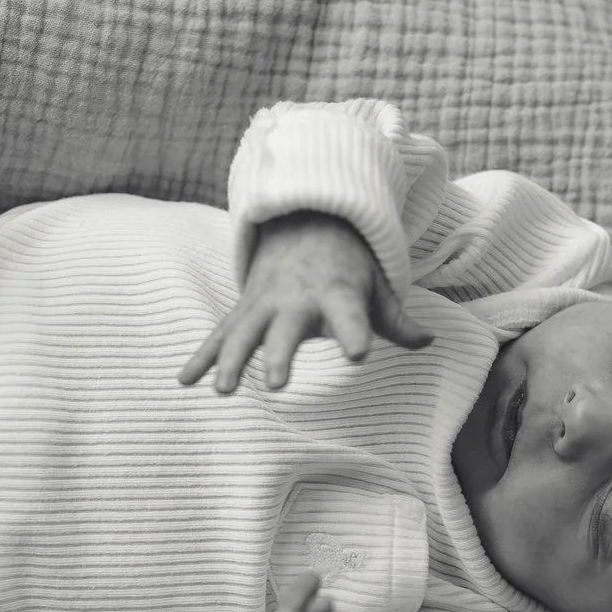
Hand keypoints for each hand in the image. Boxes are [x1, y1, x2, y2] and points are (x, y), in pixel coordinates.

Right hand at [178, 211, 433, 393]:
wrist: (304, 220)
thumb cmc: (348, 265)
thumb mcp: (376, 285)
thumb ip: (395, 319)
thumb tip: (428, 341)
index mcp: (335, 294)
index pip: (349, 317)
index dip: (354, 335)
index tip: (359, 356)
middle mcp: (296, 299)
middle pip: (285, 330)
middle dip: (278, 356)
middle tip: (275, 385)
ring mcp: (264, 303)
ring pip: (244, 333)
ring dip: (230, 360)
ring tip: (221, 390)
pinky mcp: (244, 309)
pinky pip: (219, 334)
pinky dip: (201, 356)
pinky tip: (183, 381)